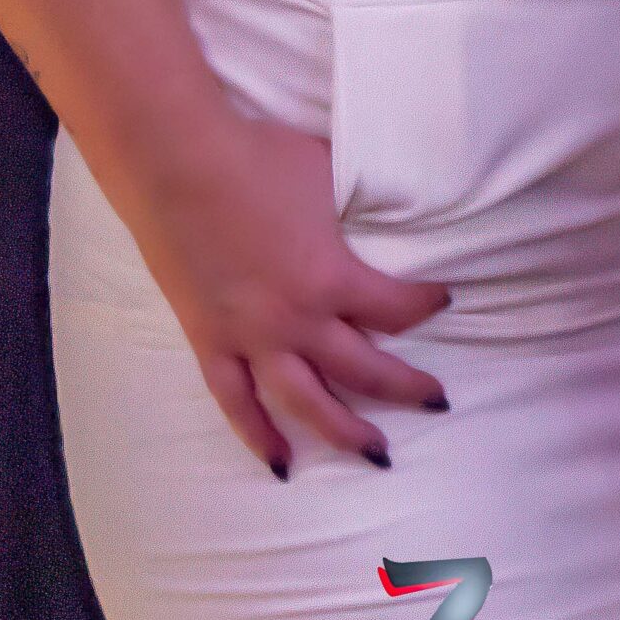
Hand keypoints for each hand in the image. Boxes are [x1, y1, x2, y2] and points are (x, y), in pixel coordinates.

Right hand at [125, 107, 450, 476]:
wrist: (177, 161)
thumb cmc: (257, 156)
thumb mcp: (327, 172)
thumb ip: (354, 201)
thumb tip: (384, 196)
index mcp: (333, 277)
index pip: (398, 307)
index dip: (426, 304)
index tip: (442, 298)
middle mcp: (298, 320)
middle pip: (366, 370)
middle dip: (408, 388)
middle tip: (437, 399)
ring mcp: (251, 338)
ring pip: (307, 403)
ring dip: (345, 432)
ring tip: (377, 453)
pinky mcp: (211, 341)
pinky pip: (237, 402)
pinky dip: (259, 436)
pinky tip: (281, 463)